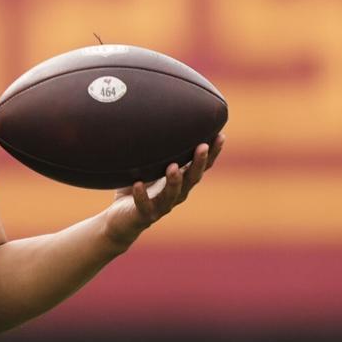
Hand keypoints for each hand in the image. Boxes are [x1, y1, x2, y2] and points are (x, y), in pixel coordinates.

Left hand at [103, 132, 224, 246]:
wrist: (121, 220)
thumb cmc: (136, 189)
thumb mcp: (147, 168)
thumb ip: (155, 152)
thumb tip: (158, 121)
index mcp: (180, 182)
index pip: (201, 167)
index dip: (212, 153)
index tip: (220, 135)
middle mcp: (176, 194)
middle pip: (192, 179)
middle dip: (198, 163)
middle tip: (202, 146)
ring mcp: (161, 206)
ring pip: (172, 194)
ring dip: (174, 181)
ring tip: (172, 167)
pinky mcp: (144, 215)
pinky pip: (144, 205)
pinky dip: (141, 195)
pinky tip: (138, 184)